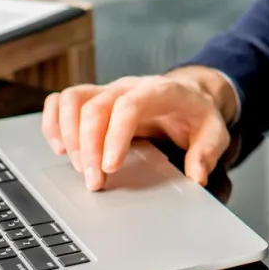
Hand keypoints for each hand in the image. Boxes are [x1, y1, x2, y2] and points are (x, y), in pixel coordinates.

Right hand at [41, 67, 236, 190]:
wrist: (188, 94)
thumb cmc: (197, 114)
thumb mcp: (215, 132)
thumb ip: (208, 153)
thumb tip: (197, 176)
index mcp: (159, 91)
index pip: (129, 105)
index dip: (115, 135)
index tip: (111, 167)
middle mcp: (128, 86)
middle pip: (95, 107)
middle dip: (89, 148)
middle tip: (94, 182)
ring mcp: (108, 90)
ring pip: (72, 99)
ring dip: (68, 136)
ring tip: (79, 168)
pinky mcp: (94, 99)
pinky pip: (62, 101)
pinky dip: (53, 123)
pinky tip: (60, 149)